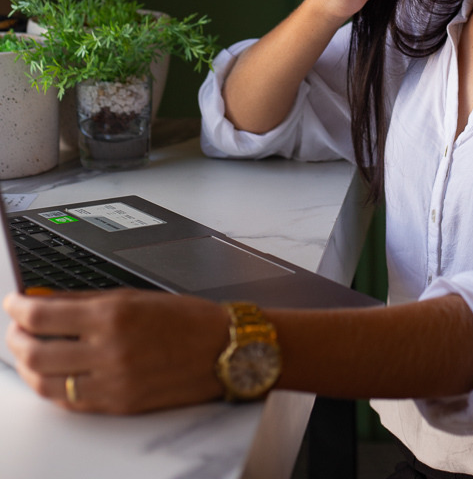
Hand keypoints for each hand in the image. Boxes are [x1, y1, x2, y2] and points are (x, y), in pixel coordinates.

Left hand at [4, 289, 229, 414]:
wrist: (222, 350)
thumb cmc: (185, 319)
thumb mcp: (133, 297)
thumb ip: (85, 301)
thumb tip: (44, 301)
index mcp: (113, 316)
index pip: (43, 315)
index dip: (18, 308)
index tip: (13, 302)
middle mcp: (109, 351)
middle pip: (36, 352)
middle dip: (16, 338)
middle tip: (15, 327)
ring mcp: (112, 383)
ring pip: (46, 383)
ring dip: (27, 367)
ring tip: (27, 351)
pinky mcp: (118, 405)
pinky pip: (69, 401)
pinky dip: (51, 388)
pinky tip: (50, 374)